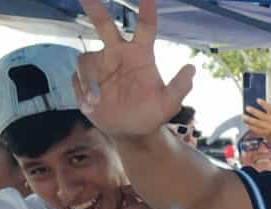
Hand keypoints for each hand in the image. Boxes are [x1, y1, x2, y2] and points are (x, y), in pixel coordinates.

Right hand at [75, 0, 196, 138]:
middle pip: (104, 25)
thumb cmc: (150, 114)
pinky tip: (92, 106)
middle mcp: (118, 53)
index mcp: (140, 54)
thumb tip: (192, 68)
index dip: (146, 9)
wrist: (130, 133)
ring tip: (96, 102)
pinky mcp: (85, 79)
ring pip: (86, 60)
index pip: (145, 26)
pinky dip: (83, 91)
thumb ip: (179, 87)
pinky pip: (78, 78)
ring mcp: (99, 66)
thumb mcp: (168, 104)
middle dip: (94, 7)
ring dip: (89, 80)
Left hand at [242, 99, 270, 147]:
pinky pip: (257, 130)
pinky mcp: (267, 135)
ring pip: (258, 123)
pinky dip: (251, 127)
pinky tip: (246, 124)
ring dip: (250, 119)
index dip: (264, 104)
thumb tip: (258, 107)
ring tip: (243, 117)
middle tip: (247, 108)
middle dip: (254, 111)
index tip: (257, 99)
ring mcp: (270, 129)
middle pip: (262, 115)